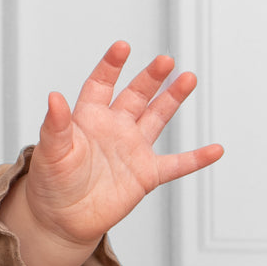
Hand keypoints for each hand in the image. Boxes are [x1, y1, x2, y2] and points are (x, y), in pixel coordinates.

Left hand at [22, 41, 222, 251]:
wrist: (61, 218)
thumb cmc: (51, 182)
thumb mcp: (51, 152)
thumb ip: (56, 125)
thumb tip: (53, 96)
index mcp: (89, 118)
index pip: (101, 84)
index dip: (111, 66)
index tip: (122, 47)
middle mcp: (114, 128)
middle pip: (136, 95)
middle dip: (151, 77)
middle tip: (165, 60)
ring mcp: (132, 150)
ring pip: (157, 118)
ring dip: (172, 99)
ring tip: (188, 78)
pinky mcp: (146, 175)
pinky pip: (176, 164)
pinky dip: (196, 158)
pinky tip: (215, 149)